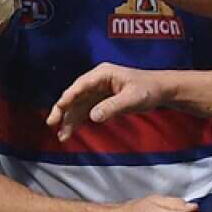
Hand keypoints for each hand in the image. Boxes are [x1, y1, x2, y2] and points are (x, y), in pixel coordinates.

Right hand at [46, 63, 170, 140]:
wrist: (160, 90)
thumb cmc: (148, 90)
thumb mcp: (132, 98)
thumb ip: (113, 107)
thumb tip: (93, 117)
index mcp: (102, 74)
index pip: (80, 86)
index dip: (68, 98)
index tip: (58, 109)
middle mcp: (97, 81)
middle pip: (75, 96)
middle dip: (63, 110)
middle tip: (52, 123)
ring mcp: (98, 90)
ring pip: (79, 105)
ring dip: (70, 119)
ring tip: (62, 136)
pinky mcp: (102, 100)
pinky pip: (86, 110)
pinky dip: (78, 120)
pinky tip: (71, 131)